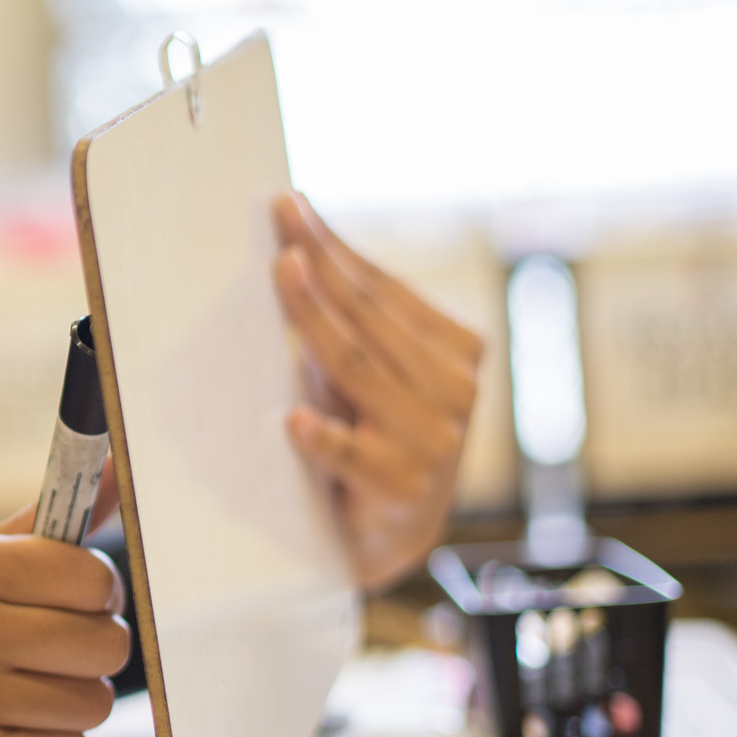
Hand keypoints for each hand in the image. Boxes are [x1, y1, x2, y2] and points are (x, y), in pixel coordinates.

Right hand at [0, 511, 130, 736]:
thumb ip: (50, 523)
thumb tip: (121, 468)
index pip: (91, 576)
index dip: (98, 590)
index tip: (78, 598)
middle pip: (105, 643)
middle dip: (94, 647)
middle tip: (60, 647)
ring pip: (94, 702)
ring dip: (75, 699)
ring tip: (30, 689)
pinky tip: (12, 728)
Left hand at [271, 193, 482, 590]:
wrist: (392, 530)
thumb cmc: (372, 433)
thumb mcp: (368, 372)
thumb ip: (350, 321)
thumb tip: (293, 251)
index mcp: (456, 349)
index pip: (385, 288)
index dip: (335, 246)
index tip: (292, 206)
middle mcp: (456, 388)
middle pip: (370, 319)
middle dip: (320, 264)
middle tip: (280, 223)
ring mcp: (435, 440)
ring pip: (360, 371)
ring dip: (316, 322)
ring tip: (284, 278)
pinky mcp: (404, 489)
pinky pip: (356, 455)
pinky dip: (324, 438)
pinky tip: (294, 421)